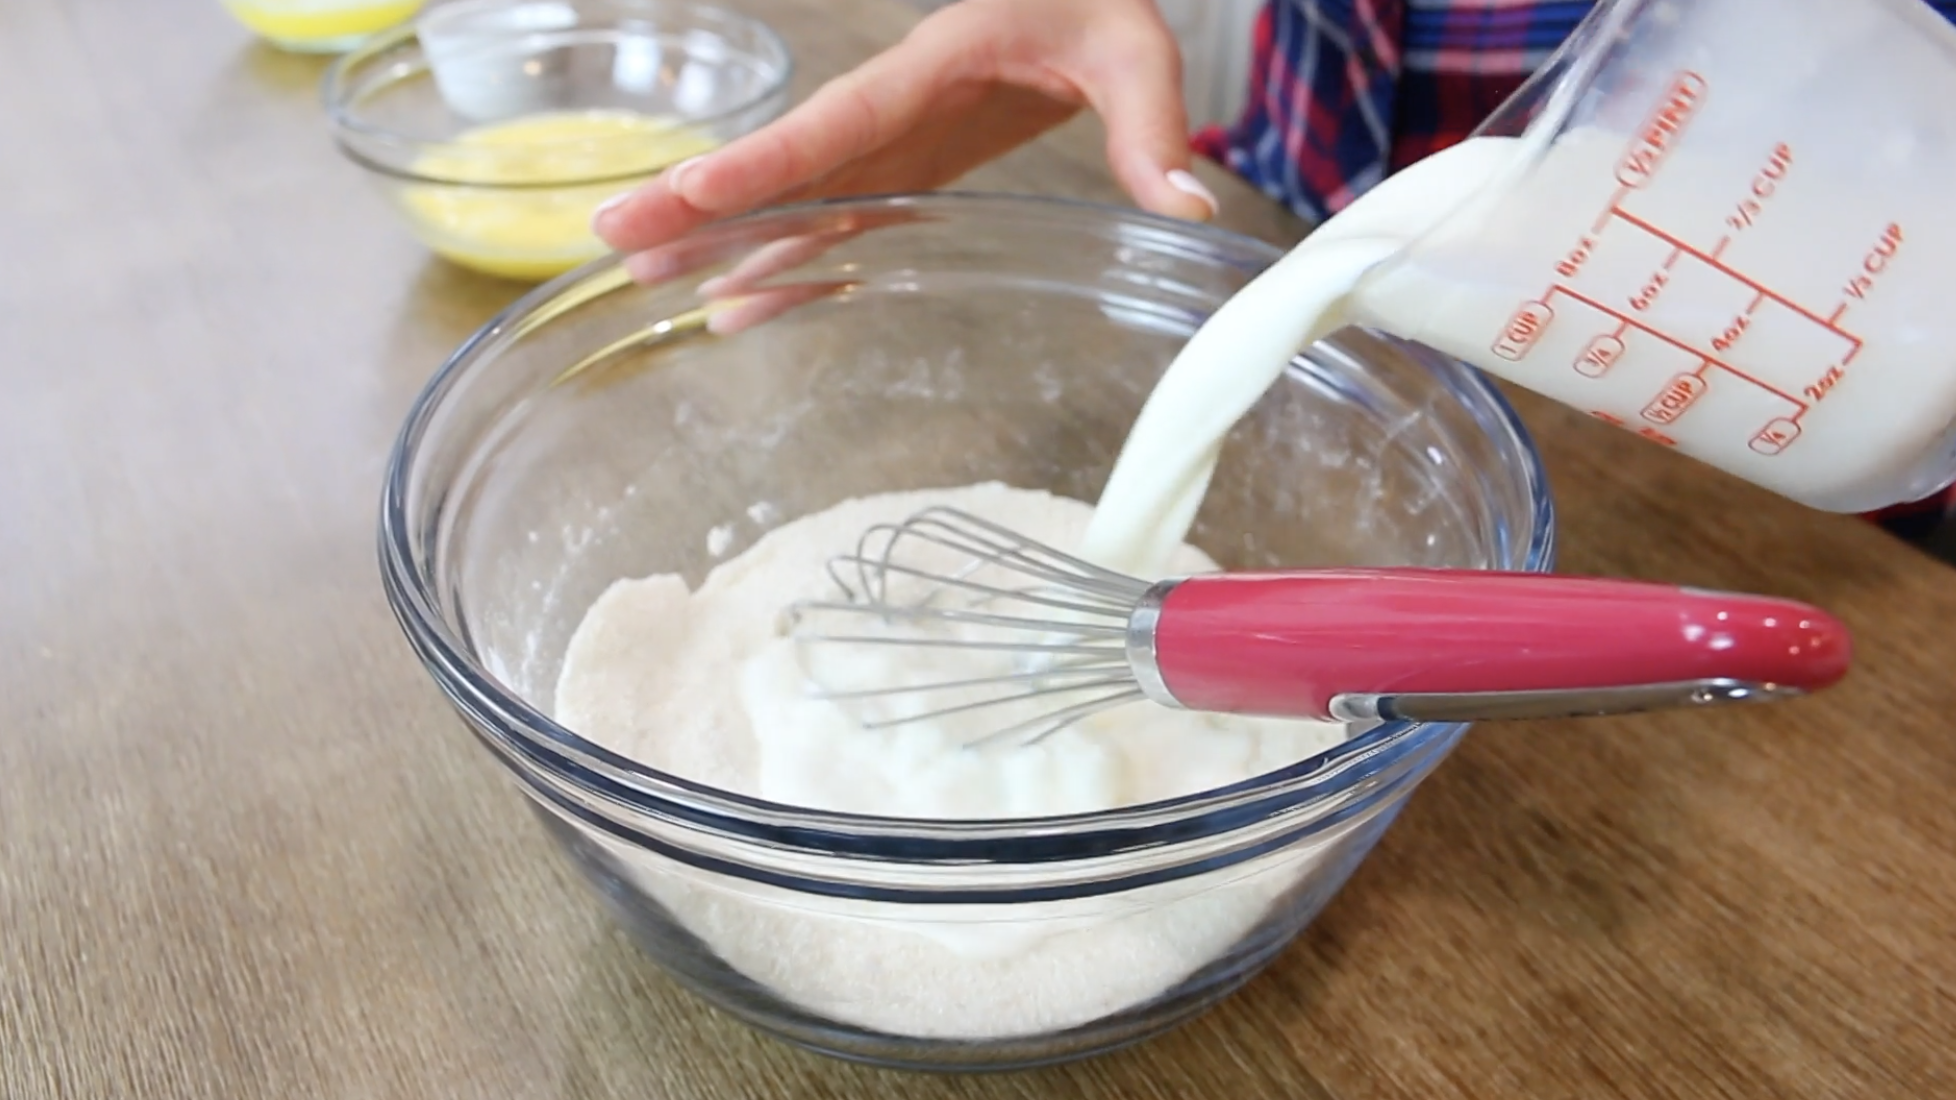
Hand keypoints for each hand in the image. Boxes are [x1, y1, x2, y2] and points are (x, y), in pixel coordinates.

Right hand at [591, 0, 1219, 263]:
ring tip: (647, 285)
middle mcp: (893, 109)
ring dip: (721, 240)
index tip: (693, 191)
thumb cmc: (1098, 5)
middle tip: (614, 242)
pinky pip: (832, 220)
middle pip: (784, 161)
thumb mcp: (1135, 50)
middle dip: (696, 202)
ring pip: (791, 196)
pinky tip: (739, 305)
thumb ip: (1151, 126)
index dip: (765, 160)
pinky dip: (784, 263)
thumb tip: (1186, 206)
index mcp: (933, 67)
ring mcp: (891, 144)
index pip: (838, 120)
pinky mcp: (904, 171)